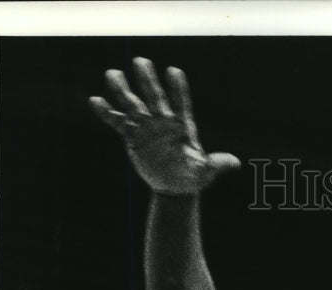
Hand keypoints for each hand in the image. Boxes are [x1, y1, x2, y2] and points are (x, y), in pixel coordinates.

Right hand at [90, 57, 239, 194]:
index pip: (181, 103)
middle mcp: (163, 121)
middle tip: (140, 61)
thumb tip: (235, 163)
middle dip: (148, 80)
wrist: (175, 186)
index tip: (175, 72)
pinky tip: (95, 101)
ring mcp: (147, 127)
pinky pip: (118, 122)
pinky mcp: (133, 136)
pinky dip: (107, 113)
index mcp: (182, 126)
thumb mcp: (205, 172)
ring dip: (122, 90)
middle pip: (155, 96)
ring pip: (133, 104)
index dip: (178, 89)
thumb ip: (217, 164)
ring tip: (112, 74)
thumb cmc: (192, 177)